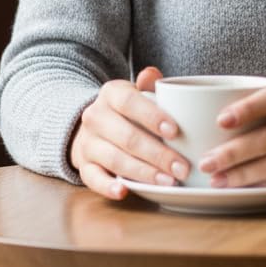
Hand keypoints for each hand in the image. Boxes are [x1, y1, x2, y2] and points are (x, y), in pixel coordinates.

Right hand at [69, 65, 190, 199]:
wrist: (95, 125)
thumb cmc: (128, 110)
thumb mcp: (137, 92)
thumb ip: (148, 84)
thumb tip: (152, 75)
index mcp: (111, 93)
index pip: (130, 102)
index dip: (152, 116)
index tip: (175, 131)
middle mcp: (95, 117)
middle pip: (127, 137)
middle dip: (158, 154)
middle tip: (182, 167)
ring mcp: (88, 143)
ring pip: (115, 159)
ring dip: (143, 172)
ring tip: (168, 181)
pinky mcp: (83, 166)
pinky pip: (92, 178)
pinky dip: (107, 187)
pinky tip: (124, 192)